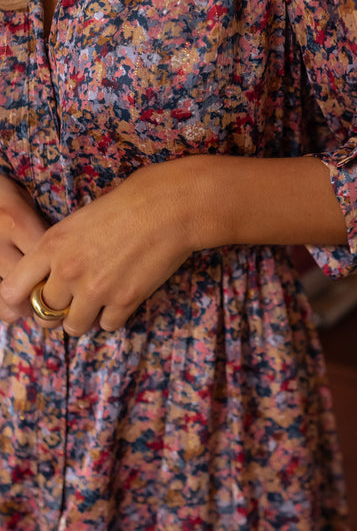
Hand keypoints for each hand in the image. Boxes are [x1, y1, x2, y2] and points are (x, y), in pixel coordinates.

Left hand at [0, 162, 196, 335]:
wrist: (167, 207)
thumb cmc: (127, 204)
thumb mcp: (79, 220)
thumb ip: (59, 249)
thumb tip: (53, 275)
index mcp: (52, 246)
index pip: (13, 289)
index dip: (20, 299)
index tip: (32, 300)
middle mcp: (68, 271)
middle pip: (46, 313)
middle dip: (58, 311)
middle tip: (73, 302)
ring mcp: (96, 289)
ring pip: (74, 326)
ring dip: (85, 318)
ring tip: (98, 303)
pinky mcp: (124, 301)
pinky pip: (108, 325)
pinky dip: (113, 317)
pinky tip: (121, 298)